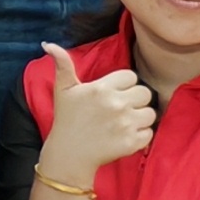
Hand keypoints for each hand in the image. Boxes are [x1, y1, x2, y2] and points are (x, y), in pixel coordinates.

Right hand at [39, 43, 155, 182]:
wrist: (69, 154)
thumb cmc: (67, 120)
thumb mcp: (63, 90)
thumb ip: (62, 64)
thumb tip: (48, 44)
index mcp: (102, 88)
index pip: (131, 77)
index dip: (123, 85)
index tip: (112, 95)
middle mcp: (116, 104)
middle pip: (145, 93)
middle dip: (135, 100)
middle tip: (119, 110)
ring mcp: (126, 124)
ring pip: (150, 113)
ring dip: (140, 118)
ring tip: (124, 123)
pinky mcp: (132, 142)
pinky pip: (149, 133)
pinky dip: (141, 136)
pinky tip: (125, 136)